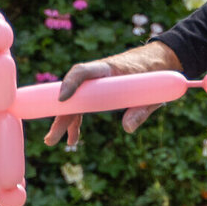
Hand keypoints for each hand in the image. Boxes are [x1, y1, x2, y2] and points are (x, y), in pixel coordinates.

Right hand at [44, 42, 180, 146]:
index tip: (62, 100)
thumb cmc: (153, 74)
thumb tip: (127, 128)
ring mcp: (94, 85)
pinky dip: (76, 122)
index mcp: (109, 68)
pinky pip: (82, 107)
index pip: (84, 71)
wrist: (154, 63)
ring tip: (55, 142)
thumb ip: (142, 110)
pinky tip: (73, 139)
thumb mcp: (153, 94)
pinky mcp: (97, 93)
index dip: (71, 83)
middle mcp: (96, 75)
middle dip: (61, 116)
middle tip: (52, 138)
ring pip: (75, 103)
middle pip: (74, 94)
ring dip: (65, 122)